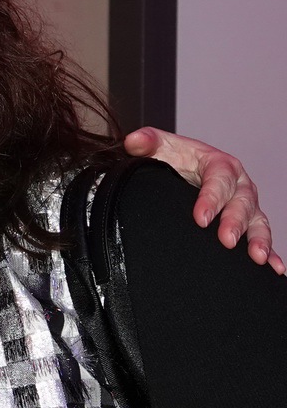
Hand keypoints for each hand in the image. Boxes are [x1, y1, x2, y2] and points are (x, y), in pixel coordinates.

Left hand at [124, 126, 281, 273]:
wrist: (183, 168)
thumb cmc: (175, 157)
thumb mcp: (161, 146)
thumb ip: (147, 141)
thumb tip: (134, 141)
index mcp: (219, 164)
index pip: (219, 179)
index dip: (211, 198)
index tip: (200, 218)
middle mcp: (238, 184)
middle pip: (242, 202)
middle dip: (235, 222)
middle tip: (226, 240)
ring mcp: (245, 204)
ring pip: (257, 220)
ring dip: (259, 239)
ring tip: (257, 257)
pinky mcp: (248, 222)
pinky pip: (262, 237)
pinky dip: (270, 252)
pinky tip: (273, 267)